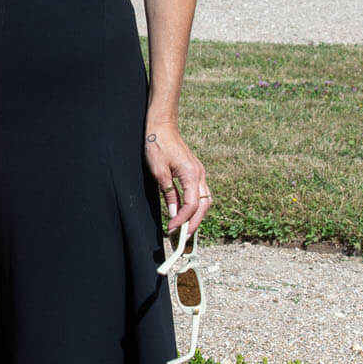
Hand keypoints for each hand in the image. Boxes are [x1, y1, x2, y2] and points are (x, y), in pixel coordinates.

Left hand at [144, 122, 212, 236]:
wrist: (162, 126)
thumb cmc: (157, 145)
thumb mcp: (159, 172)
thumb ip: (169, 194)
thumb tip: (175, 213)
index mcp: (191, 174)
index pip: (192, 205)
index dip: (183, 219)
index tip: (172, 228)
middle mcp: (199, 174)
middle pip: (204, 205)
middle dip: (194, 223)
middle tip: (182, 237)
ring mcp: (199, 173)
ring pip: (205, 200)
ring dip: (197, 215)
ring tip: (185, 228)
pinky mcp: (195, 172)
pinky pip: (200, 193)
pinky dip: (195, 205)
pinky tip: (185, 212)